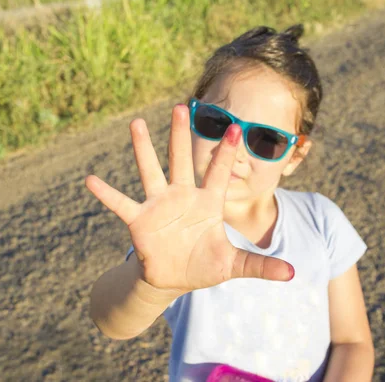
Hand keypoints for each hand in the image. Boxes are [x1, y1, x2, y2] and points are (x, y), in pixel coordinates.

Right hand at [86, 104, 293, 293]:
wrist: (174, 278)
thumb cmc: (204, 265)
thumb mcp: (233, 266)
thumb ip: (260, 266)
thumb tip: (293, 274)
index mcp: (208, 204)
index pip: (219, 174)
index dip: (227, 153)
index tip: (236, 127)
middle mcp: (183, 197)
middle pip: (182, 161)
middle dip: (182, 136)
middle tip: (182, 106)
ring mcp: (159, 206)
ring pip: (151, 171)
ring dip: (143, 149)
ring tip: (137, 123)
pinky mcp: (140, 221)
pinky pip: (121, 204)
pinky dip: (106, 194)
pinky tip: (90, 179)